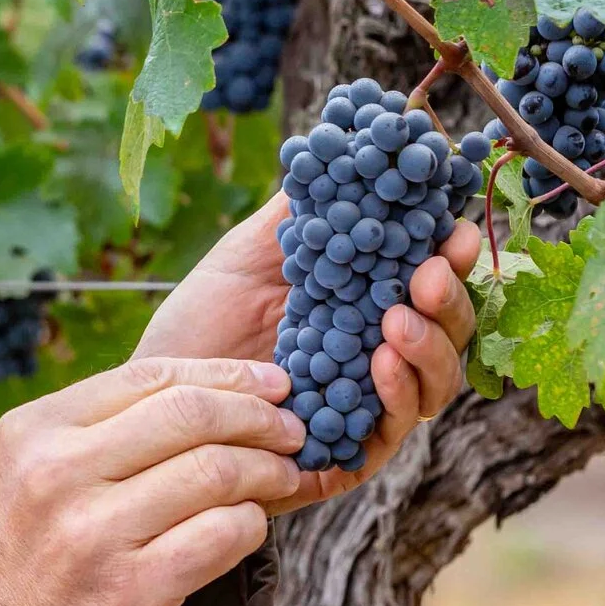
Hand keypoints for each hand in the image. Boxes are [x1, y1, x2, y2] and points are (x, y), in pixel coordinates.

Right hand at [0, 358, 301, 605]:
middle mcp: (57, 472)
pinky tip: (249, 529)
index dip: (226, 375)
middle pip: (192, 414)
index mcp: (33, 431)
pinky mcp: (129, 591)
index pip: (151, 375)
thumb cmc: (17, 572)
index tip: (271, 383)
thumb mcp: (30, 480)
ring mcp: (92, 532)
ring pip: (217, 472)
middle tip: (292, 430)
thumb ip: (99, 436)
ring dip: (268, 472)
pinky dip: (251, 526)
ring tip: (283, 478)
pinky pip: (223, 535)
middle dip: (260, 417)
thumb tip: (212, 399)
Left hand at [136, 194, 481, 511]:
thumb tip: (344, 150)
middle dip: (448, 300)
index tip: (456, 230)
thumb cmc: (196, 329)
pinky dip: (395, 397)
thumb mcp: (247, 257)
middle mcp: (376, 355)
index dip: (452, 255)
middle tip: (429, 273)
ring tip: (397, 320)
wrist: (148, 402)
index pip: (429, 279)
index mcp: (363, 304)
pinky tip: (378, 367)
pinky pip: (393, 432)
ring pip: (434, 382)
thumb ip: (300, 215)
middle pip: (448, 331)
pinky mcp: (347, 455)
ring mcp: (366, 407)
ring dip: (429, 348)